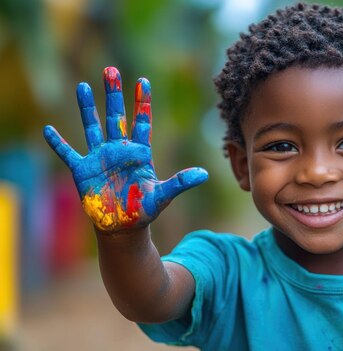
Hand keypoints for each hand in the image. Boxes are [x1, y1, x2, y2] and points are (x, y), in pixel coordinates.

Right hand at [44, 67, 207, 232]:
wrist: (124, 226)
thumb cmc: (145, 209)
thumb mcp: (163, 195)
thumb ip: (180, 182)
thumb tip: (204, 174)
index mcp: (139, 153)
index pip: (141, 122)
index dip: (142, 102)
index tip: (143, 81)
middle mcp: (119, 150)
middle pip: (116, 117)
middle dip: (113, 94)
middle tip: (110, 70)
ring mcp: (100, 158)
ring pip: (92, 127)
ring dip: (87, 108)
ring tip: (82, 85)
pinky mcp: (83, 171)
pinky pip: (68, 153)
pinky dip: (58, 143)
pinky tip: (48, 129)